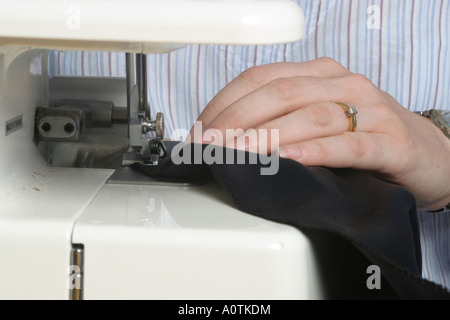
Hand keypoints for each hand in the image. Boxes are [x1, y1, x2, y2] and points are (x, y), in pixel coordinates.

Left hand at [194, 58, 449, 210]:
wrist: (429, 155)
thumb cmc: (365, 137)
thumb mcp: (318, 118)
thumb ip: (280, 119)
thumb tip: (226, 137)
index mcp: (319, 74)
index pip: (260, 78)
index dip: (225, 103)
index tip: (201, 130)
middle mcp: (342, 84)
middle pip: (280, 93)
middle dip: (237, 120)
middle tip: (211, 146)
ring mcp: (370, 110)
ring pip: (310, 116)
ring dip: (267, 137)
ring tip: (239, 154)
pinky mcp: (391, 143)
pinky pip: (348, 146)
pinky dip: (315, 152)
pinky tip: (291, 159)